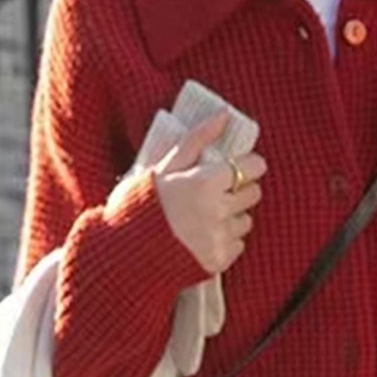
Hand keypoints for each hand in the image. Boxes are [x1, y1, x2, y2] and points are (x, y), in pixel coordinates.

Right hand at [153, 111, 267, 274]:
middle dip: (239, 190)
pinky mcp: (218, 261)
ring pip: (246, 221)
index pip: (253, 168)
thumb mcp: (165, 165)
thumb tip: (224, 115)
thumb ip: (198, 139)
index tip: (235, 167)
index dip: (247, 166)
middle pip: (253, 194)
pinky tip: (201, 237)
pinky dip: (225, 241)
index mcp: (205, 182)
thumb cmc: (140, 204)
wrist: (123, 253)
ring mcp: (219, 239)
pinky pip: (237, 246)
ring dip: (232, 217)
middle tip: (214, 194)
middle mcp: (217, 211)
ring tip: (203, 218)